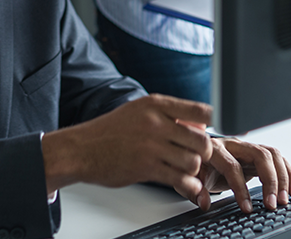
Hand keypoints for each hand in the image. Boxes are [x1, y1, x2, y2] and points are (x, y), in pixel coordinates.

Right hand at [42, 95, 212, 198]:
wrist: (82, 148)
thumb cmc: (111, 131)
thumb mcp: (138, 111)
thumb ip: (166, 115)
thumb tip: (198, 126)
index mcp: (155, 104)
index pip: (199, 111)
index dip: (207, 125)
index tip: (202, 133)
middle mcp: (155, 122)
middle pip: (201, 140)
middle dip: (203, 152)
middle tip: (196, 156)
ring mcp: (151, 145)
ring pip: (193, 162)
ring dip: (193, 170)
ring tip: (184, 169)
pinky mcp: (146, 167)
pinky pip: (180, 179)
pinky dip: (188, 186)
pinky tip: (184, 184)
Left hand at [191, 136, 290, 212]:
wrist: (196, 153)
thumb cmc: (194, 166)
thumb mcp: (187, 177)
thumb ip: (193, 189)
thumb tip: (204, 202)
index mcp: (214, 149)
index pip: (232, 166)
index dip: (241, 188)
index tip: (247, 208)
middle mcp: (233, 145)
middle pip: (259, 155)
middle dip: (270, 180)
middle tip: (273, 204)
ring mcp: (246, 148)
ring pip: (271, 154)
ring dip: (283, 177)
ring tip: (285, 199)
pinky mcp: (256, 154)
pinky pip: (277, 158)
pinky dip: (288, 173)